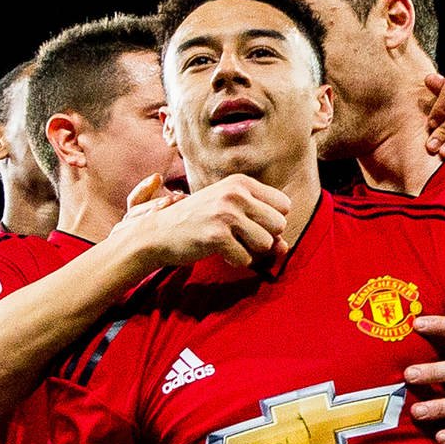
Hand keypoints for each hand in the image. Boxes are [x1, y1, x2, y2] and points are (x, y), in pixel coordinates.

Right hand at [114, 174, 289, 268]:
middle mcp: (236, 193)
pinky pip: (246, 259)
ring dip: (250, 251)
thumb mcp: (231, 213)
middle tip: (239, 237)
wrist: (159, 232)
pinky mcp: (217, 236)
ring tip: (228, 243)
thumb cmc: (199, 222)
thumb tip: (285, 248)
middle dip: (264, 238)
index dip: (270, 221)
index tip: (249, 224)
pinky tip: (218, 251)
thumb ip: (262, 226)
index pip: (284, 205)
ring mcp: (226, 213)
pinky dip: (235, 261)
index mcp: (241, 182)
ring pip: (266, 244)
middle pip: (279, 225)